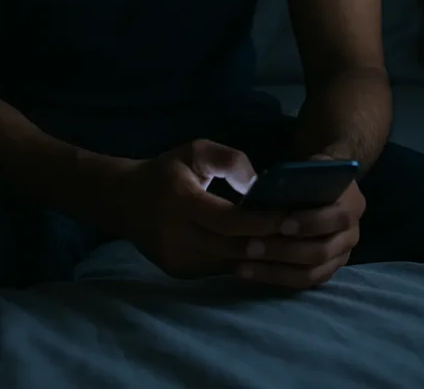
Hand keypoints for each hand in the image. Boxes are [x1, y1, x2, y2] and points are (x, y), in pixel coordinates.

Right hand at [114, 139, 297, 279]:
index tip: (292, 217)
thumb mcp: (195, 151)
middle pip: (233, 248)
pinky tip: (261, 251)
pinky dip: (241, 262)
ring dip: (259, 257)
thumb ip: (229, 160)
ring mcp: (176, 259)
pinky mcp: (178, 272)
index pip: (228, 220)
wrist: (123, 200)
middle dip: (269, 243)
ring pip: (229, 264)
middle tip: (300, 235)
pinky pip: (218, 270)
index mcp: (181, 201)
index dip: (262, 222)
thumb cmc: (166, 171)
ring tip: (288, 245)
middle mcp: (177, 235)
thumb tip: (258, 185)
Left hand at [237, 161, 365, 289]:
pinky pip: (303, 282)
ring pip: (310, 273)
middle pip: (321, 251)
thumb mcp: (310, 167)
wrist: (326, 188)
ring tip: (245, 265)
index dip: (310, 223)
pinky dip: (276, 278)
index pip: (337, 218)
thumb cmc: (312, 174)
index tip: (282, 225)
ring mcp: (340, 257)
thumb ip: (297, 177)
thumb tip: (267, 189)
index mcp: (352, 204)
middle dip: (284, 251)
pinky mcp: (327, 271)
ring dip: (275, 270)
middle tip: (251, 247)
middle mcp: (351, 235)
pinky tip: (249, 272)